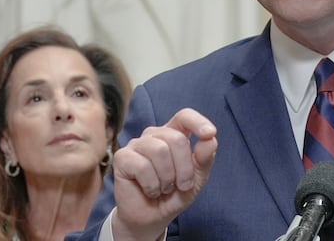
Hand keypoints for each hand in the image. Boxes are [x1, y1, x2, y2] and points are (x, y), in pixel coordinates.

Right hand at [111, 108, 217, 240]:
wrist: (152, 218)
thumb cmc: (174, 195)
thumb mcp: (196, 179)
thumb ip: (204, 159)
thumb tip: (210, 140)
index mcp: (174, 134)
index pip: (184, 116)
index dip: (198, 122)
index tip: (210, 134)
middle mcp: (154, 135)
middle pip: (176, 138)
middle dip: (184, 168)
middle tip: (181, 185)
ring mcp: (137, 145)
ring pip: (159, 150)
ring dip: (167, 177)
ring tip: (165, 188)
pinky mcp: (122, 158)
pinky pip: (142, 165)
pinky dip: (152, 184)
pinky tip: (151, 190)